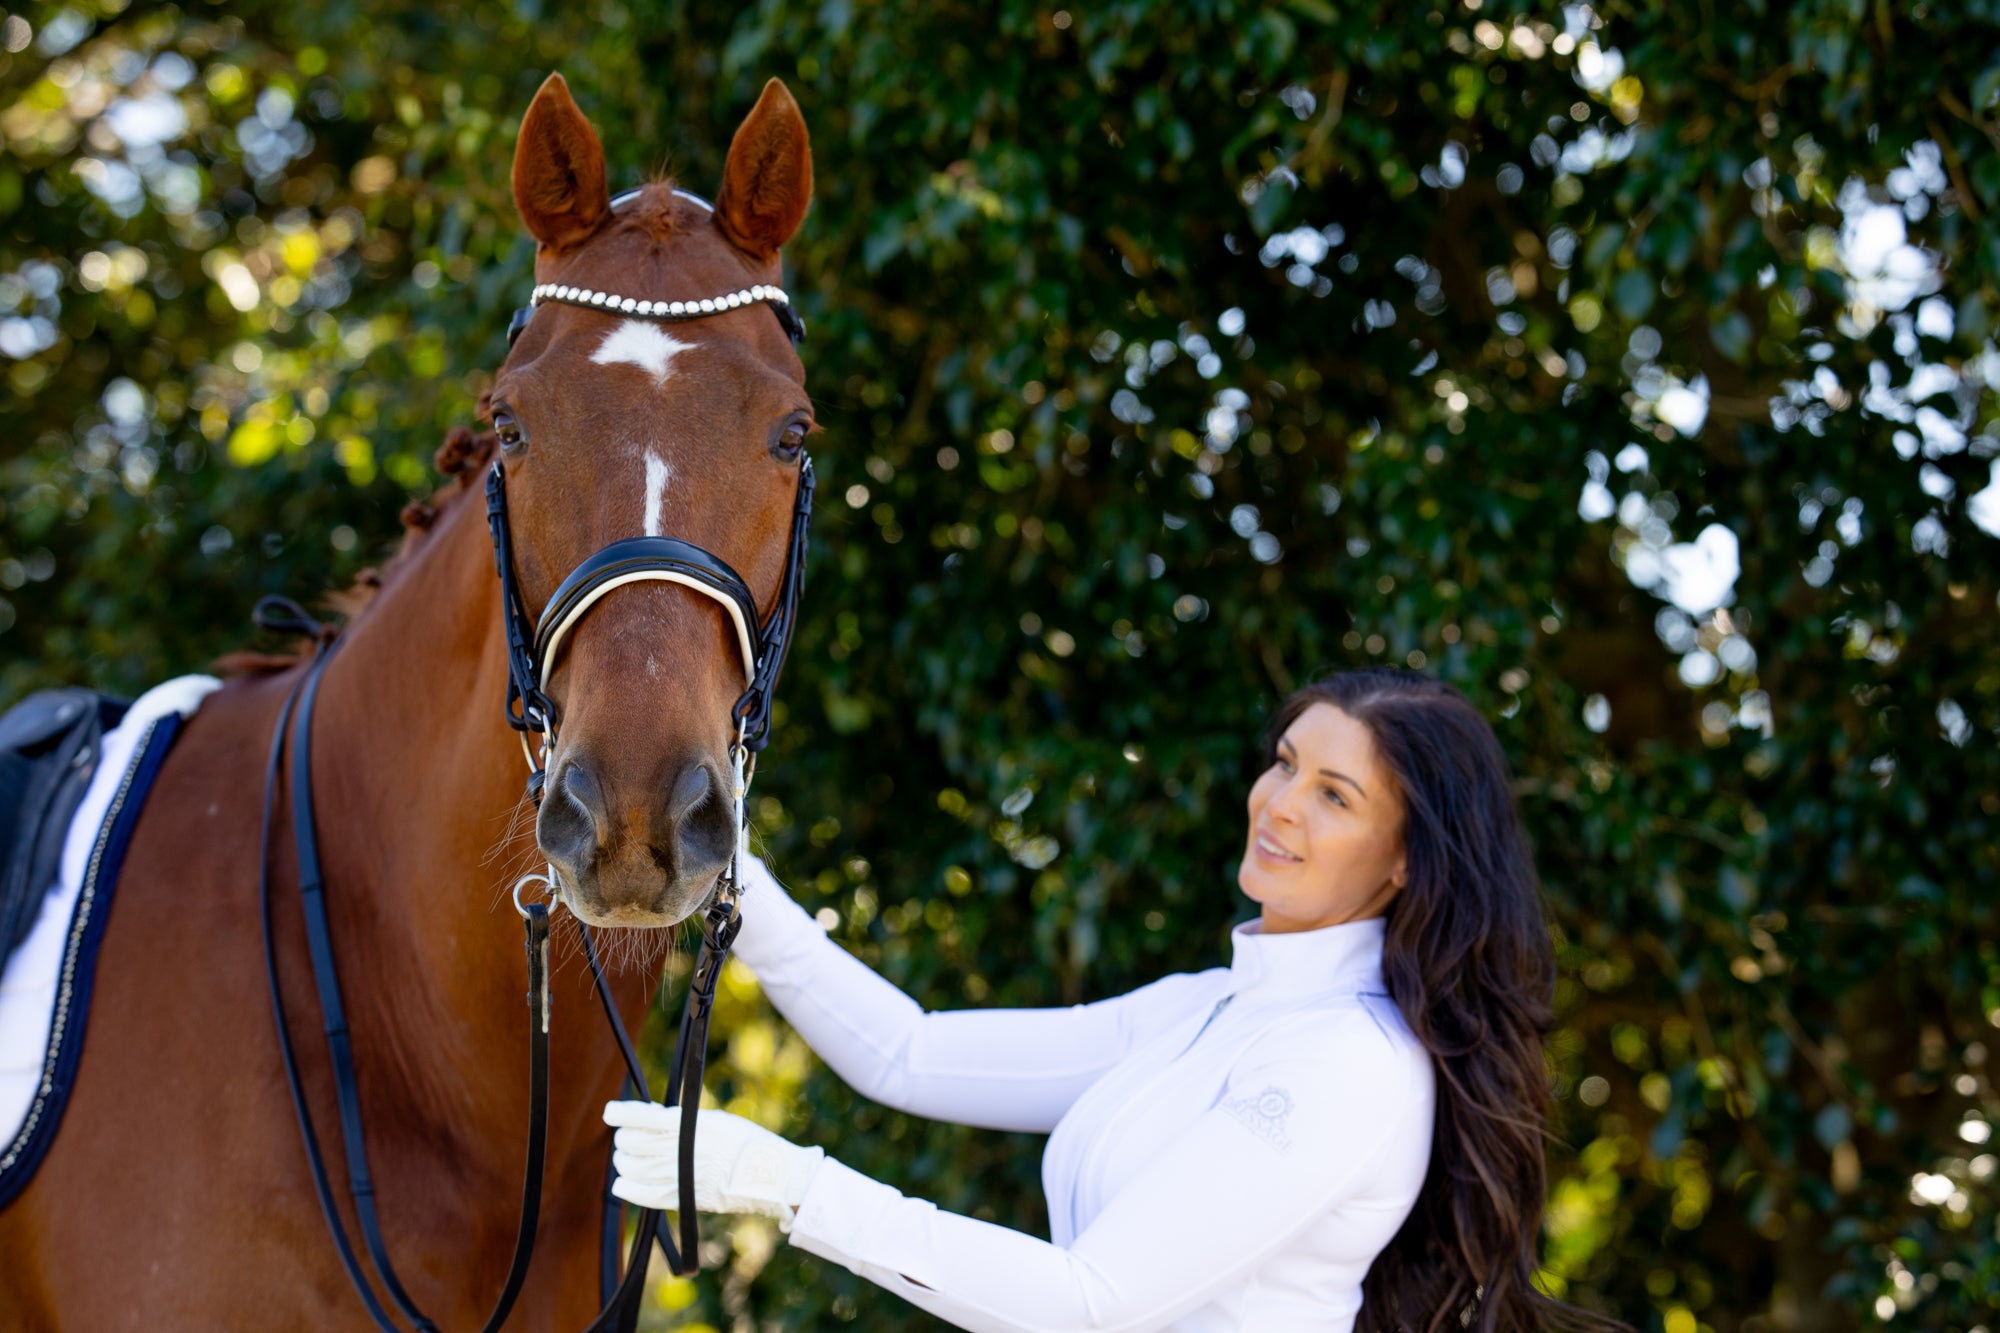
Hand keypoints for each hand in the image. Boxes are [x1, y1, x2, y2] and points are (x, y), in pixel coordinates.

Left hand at [604, 1102, 824, 1231]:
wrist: (768, 1175)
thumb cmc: (744, 1141)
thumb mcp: (713, 1119)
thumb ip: (680, 1120)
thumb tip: (648, 1119)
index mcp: (688, 1126)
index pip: (641, 1118)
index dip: (619, 1113)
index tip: (610, 1111)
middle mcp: (679, 1151)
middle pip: (631, 1143)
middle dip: (624, 1137)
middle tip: (628, 1135)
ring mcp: (678, 1177)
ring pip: (631, 1168)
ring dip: (623, 1160)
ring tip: (628, 1156)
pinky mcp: (681, 1198)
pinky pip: (641, 1196)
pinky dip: (626, 1188)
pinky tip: (622, 1183)